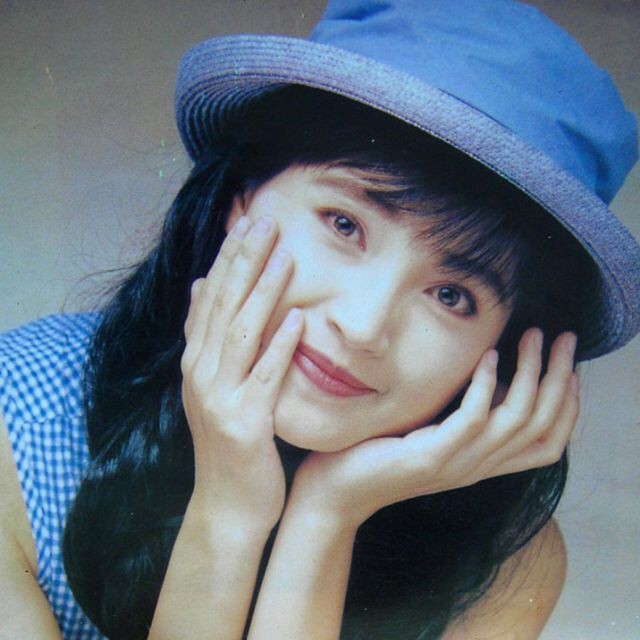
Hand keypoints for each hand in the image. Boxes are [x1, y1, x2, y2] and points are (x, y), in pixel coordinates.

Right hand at [180, 216, 302, 529]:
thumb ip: (208, 338)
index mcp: (196, 362)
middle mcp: (201, 374)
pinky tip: (296, 319)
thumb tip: (201, 287)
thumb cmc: (231, 443)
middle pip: (223, 306)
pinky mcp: (244, 423)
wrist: (228, 505)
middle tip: (263, 219)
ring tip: (282, 255)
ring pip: (240, 334)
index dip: (228, 258)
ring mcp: (219, 398)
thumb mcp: (214, 386)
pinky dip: (278, 346)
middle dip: (243, 261)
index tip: (247, 221)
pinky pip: (264, 377)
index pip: (210, 298)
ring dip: (261, 293)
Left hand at [292, 329, 578, 527]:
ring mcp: (455, 465)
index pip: (548, 445)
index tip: (572, 367)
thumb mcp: (429, 434)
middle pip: (540, 426)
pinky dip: (486, 385)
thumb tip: (488, 376)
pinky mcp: (429, 458)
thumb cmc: (376, 454)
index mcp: (480, 464)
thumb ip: (460, 417)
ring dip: (530, 374)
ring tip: (531, 337)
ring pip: (515, 420)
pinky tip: (488, 356)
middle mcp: (477, 468)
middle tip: (565, 339)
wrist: (334, 491)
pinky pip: (472, 419)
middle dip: (560, 379)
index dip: (569, 407)